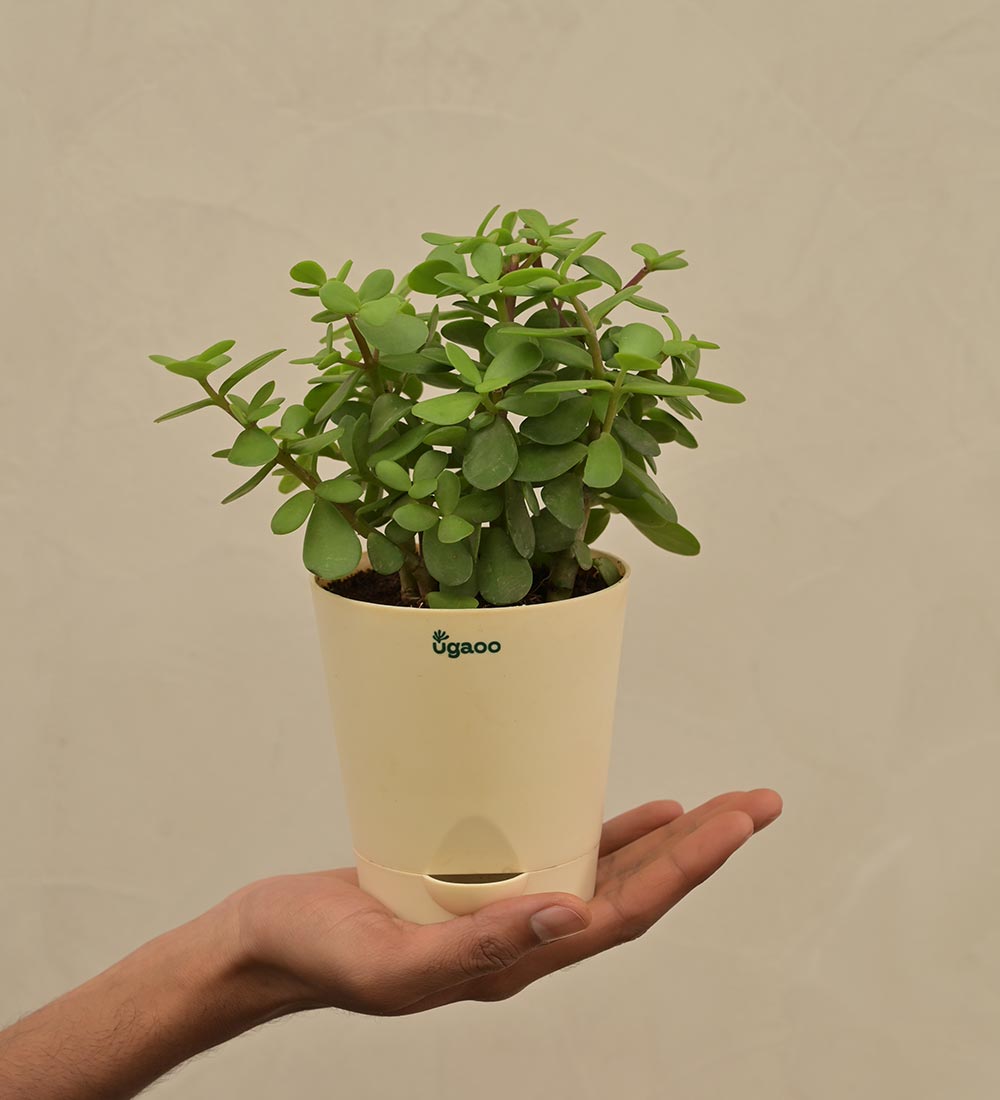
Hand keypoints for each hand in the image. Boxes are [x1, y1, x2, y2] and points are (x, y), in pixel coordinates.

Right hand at [228, 788, 782, 1016]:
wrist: (271, 943)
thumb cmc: (321, 951)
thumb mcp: (394, 958)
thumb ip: (483, 944)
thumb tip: (571, 915)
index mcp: (513, 962)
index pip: (623, 914)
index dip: (686, 870)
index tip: (737, 823)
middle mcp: (526, 938)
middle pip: (634, 891)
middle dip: (703, 850)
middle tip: (758, 804)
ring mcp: (507, 909)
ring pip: (609, 874)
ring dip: (670, 842)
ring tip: (721, 810)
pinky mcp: (482, 881)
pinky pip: (563, 854)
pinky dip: (611, 834)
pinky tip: (640, 816)